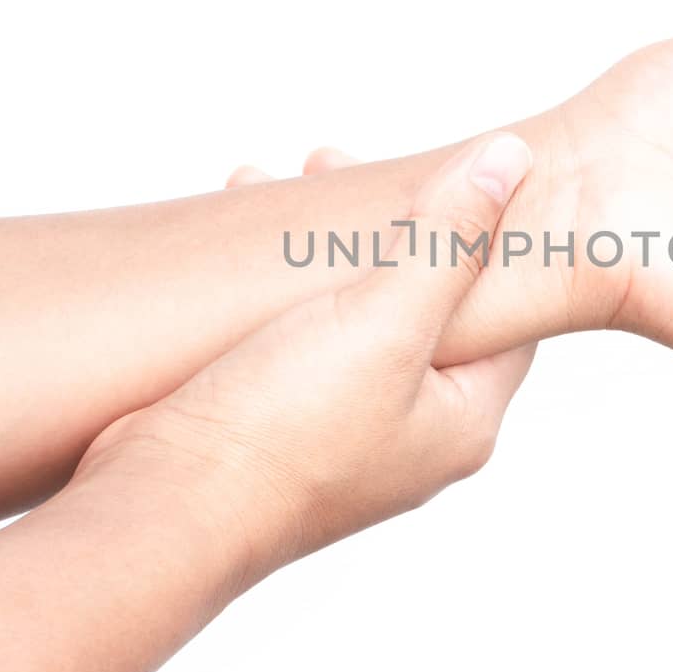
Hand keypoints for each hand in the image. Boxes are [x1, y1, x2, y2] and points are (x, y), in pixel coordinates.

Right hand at [79, 133, 537, 583]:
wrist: (163, 510)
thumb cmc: (280, 435)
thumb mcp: (383, 322)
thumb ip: (448, 242)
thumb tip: (509, 161)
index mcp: (461, 419)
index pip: (504, 308)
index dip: (476, 228)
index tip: (431, 164)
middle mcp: (412, 431)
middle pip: (421, 302)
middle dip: (381, 225)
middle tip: (331, 164)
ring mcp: (343, 431)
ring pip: (350, 311)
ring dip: (317, 246)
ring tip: (274, 185)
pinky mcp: (280, 424)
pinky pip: (296, 333)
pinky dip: (276, 282)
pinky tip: (237, 243)